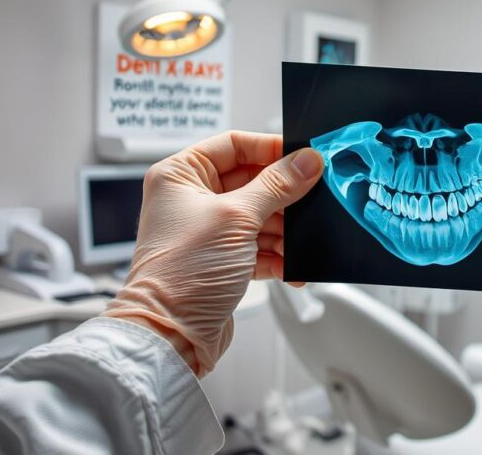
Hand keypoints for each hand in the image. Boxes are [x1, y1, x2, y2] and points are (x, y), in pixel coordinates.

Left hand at [102, 131, 323, 375]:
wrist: (171, 336)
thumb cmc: (180, 276)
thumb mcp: (237, 219)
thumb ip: (277, 186)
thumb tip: (307, 161)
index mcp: (181, 175)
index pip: (234, 145)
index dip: (271, 149)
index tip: (304, 157)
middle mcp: (191, 199)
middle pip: (254, 181)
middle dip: (283, 197)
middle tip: (309, 201)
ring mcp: (209, 231)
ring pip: (261, 215)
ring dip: (283, 231)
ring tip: (296, 244)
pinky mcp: (223, 260)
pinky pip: (261, 246)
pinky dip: (278, 255)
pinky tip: (291, 267)